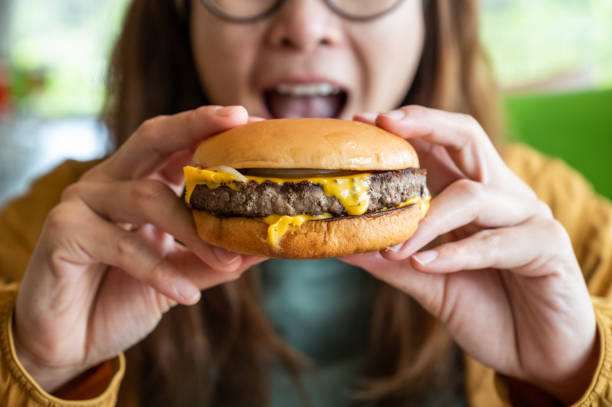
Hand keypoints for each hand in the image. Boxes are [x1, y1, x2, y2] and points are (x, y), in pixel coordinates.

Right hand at [13, 106, 265, 391]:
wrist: (68, 342)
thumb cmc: (121, 297)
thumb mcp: (179, 275)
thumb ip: (216, 257)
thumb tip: (266, 244)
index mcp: (137, 182)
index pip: (177, 143)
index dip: (213, 130)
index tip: (254, 121)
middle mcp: (109, 182)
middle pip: (154, 138)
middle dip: (197, 125)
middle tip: (239, 119)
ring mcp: (82, 202)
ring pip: (148, 196)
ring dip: (194, 230)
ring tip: (228, 261)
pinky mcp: (63, 231)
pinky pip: (121, 244)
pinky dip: (159, 271)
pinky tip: (186, 294)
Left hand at [341, 106, 597, 403]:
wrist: (538, 355)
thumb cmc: (487, 309)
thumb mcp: (428, 281)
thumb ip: (390, 261)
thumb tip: (340, 246)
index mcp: (472, 195)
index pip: (439, 144)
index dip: (403, 128)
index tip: (362, 122)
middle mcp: (501, 195)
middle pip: (467, 137)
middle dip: (425, 125)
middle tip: (384, 125)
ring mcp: (527, 217)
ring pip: (474, 195)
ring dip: (427, 219)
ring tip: (392, 246)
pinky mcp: (548, 248)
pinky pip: (499, 242)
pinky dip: (458, 254)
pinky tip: (425, 264)